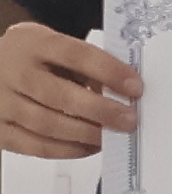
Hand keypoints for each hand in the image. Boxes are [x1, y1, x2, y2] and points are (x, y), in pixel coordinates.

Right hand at [0, 21, 141, 162]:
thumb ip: (84, 65)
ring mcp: (1, 102)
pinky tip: (88, 147)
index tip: (135, 87)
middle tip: (128, 120)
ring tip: (111, 136)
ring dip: (86, 134)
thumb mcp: (53, 47)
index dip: (109, 71)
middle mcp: (13, 72)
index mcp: (33, 43)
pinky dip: (66, 150)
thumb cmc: (30, 58)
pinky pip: (34, 146)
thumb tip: (124, 91)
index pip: (75, 55)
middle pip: (60, 95)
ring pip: (47, 124)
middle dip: (101, 111)